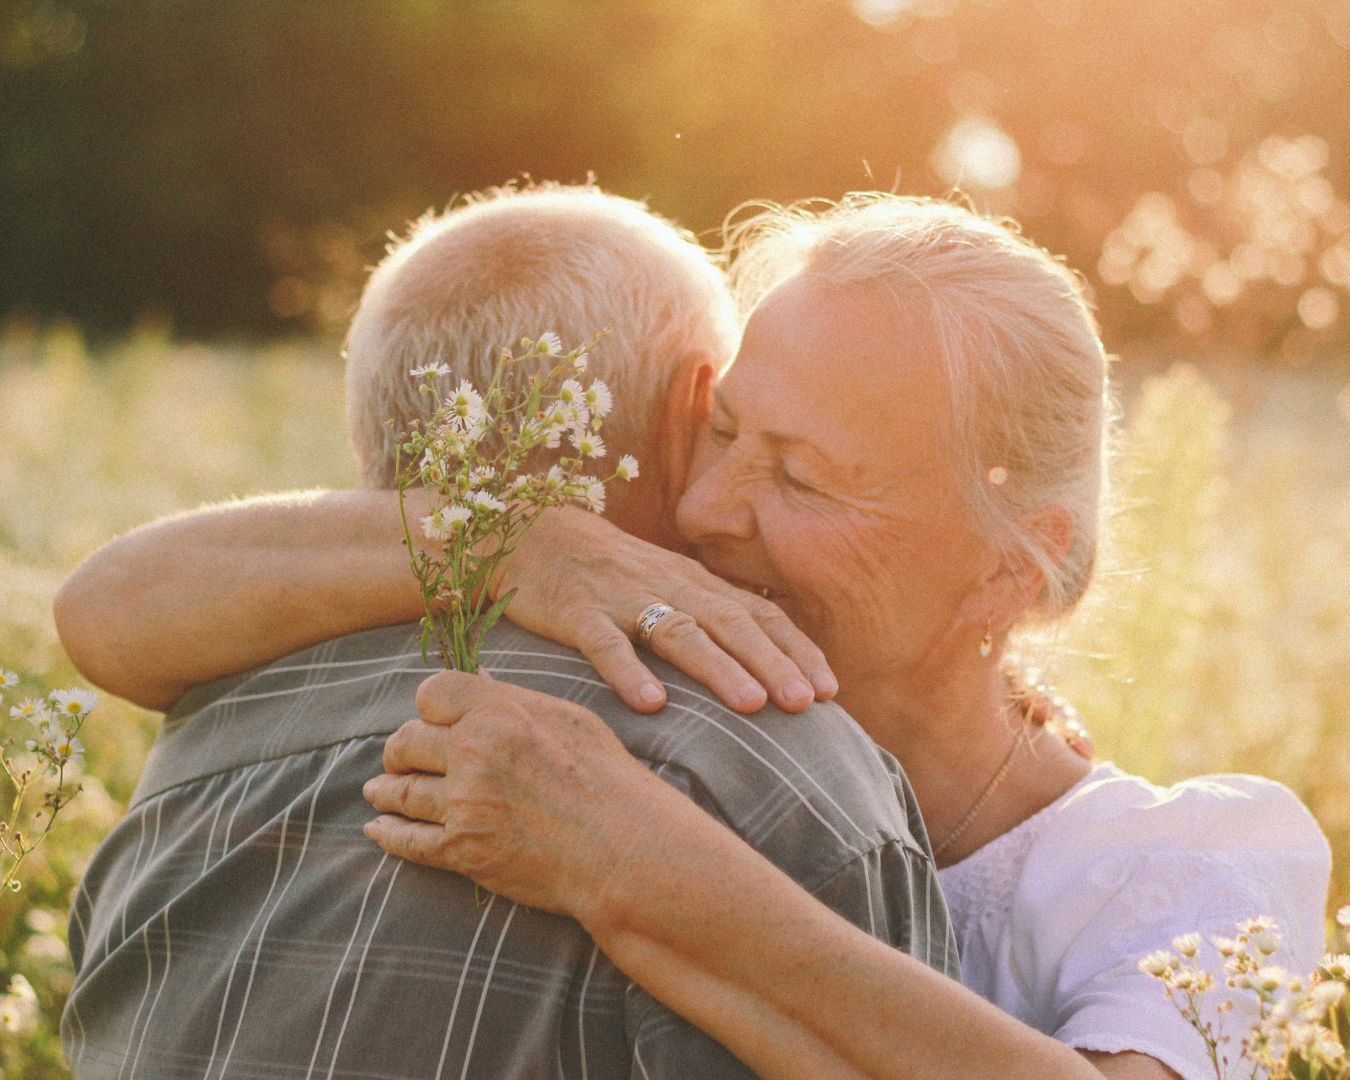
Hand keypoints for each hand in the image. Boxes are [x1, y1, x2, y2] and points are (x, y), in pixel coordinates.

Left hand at [363, 670, 664, 919]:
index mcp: (500, 711)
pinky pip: (407, 840)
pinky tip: (379, 830)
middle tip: (399, 759)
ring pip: (402, 791)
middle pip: (406, 741)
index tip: (430, 720)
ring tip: (378, 791)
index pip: (431, 694)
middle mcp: (474, 751)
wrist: (625, 848)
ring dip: (385, 791)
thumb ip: (515, 702)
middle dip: (401, 750)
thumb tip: (481, 685)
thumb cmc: (608, 779)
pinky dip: (387, 835)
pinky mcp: (462, 850)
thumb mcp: (568, 720)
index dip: (427, 708)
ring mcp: (464, 802)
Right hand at [493, 507, 836, 713]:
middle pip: (730, 623)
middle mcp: (668, 586)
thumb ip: (709, 617)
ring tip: (752, 705)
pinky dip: (628, 671)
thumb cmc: (610, 572)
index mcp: (695, 583)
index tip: (831, 690)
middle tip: (807, 703)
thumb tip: (766, 668)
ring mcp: (622, 599)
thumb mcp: (667, 586)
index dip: (795, 649)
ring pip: (678, 631)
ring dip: (718, 667)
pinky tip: (650, 704)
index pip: (757, 613)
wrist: (532, 533)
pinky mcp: (575, 613)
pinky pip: (604, 642)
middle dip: (772, 662)